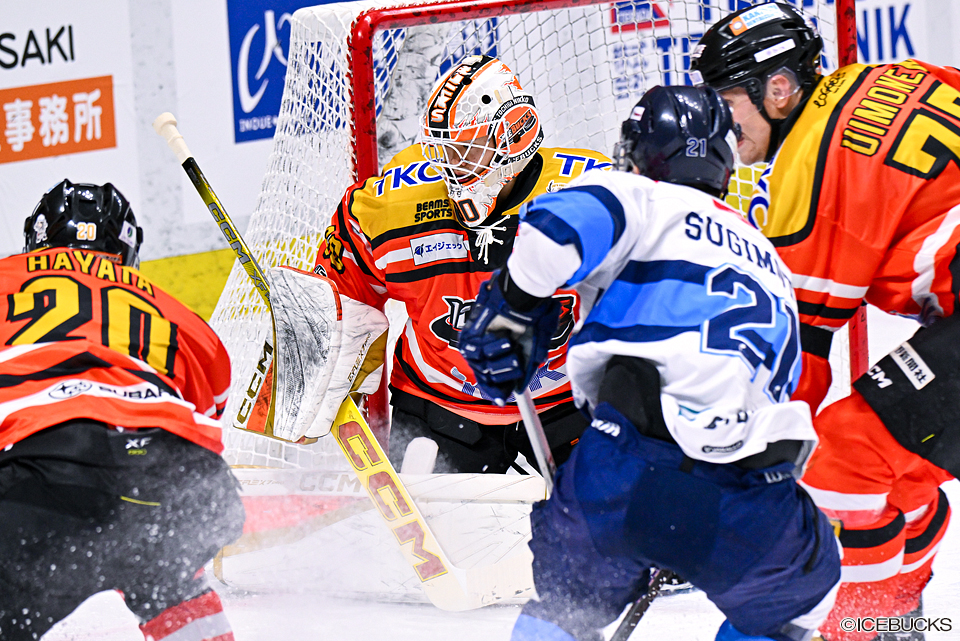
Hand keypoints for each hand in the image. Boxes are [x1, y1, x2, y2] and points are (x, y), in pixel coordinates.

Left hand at [460, 270, 560, 404]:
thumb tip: (520, 390)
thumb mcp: (535, 348)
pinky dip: (492, 346)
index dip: (497, 392)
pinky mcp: (468, 334)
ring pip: (483, 368)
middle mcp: (488, 351)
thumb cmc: (533, 316)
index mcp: (503, 355)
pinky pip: (477, 354)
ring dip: (500, 358)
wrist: (525, 298)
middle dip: (505, 372)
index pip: (493, 381)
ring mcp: (477, 343)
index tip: (501, 399)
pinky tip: (500, 336)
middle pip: (487, 379)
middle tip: (516, 358)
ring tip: (509, 342)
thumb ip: (526, 371)